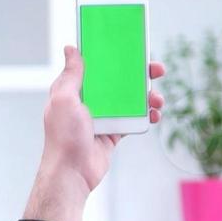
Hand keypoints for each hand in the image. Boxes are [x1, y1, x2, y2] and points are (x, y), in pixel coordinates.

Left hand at [37, 46, 165, 192]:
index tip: (131, 48)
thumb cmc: (64, 137)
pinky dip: (147, 115)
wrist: (73, 172)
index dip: (113, 56)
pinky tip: (154, 114)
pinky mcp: (114, 132)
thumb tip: (71, 48)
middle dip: (139, 74)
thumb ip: (71, 75)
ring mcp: (103, 116)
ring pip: (130, 100)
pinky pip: (134, 119)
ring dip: (147, 97)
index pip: (96, 66)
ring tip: (158, 99)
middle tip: (156, 69)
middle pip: (118, 81)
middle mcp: (89, 101)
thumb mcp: (64, 99)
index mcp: (74, 90)